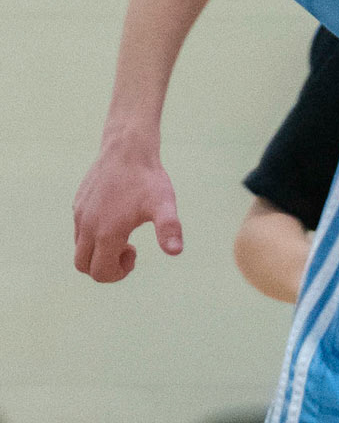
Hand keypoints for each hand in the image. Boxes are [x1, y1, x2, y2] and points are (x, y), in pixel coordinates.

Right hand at [73, 145, 182, 282]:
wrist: (127, 148)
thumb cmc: (148, 179)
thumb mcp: (164, 205)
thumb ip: (169, 229)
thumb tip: (175, 251)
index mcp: (105, 233)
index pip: (100, 273)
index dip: (118, 273)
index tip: (134, 252)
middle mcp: (86, 226)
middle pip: (83, 266)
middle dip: (105, 267)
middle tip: (127, 249)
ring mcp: (79, 214)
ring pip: (79, 249)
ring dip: (99, 251)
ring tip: (122, 234)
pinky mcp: (78, 204)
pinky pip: (78, 231)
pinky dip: (93, 236)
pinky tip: (115, 219)